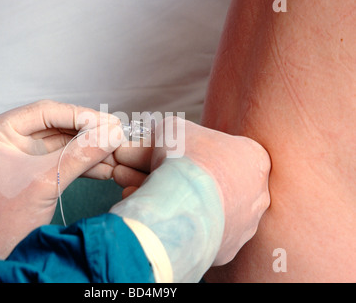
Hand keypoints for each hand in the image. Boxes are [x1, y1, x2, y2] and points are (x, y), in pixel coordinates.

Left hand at [0, 100, 122, 258]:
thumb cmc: (0, 221)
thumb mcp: (44, 182)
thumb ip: (80, 156)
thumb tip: (111, 135)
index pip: (45, 113)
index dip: (80, 116)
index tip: (108, 123)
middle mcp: (8, 140)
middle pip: (56, 127)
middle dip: (89, 134)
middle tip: (116, 136)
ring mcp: (21, 157)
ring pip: (63, 146)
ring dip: (89, 151)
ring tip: (114, 155)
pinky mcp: (32, 174)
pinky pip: (62, 163)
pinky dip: (82, 165)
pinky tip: (103, 168)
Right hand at [113, 116, 270, 265]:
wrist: (189, 202)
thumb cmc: (188, 159)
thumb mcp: (173, 129)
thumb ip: (167, 134)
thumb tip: (152, 141)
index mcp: (252, 158)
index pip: (207, 151)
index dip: (169, 150)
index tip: (146, 151)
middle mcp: (253, 193)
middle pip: (197, 180)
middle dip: (156, 173)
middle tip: (126, 170)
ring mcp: (241, 224)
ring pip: (194, 206)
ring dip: (157, 195)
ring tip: (125, 188)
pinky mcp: (225, 249)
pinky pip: (193, 230)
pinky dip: (169, 219)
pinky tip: (142, 208)